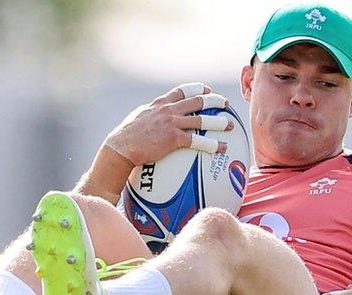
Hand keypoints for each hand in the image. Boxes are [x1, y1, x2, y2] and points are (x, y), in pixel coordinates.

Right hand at [103, 82, 232, 167]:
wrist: (121, 148)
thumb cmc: (126, 137)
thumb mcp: (139, 119)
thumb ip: (150, 116)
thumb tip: (155, 119)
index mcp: (160, 104)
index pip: (182, 91)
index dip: (197, 89)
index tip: (207, 89)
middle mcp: (168, 110)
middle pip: (197, 101)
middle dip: (214, 100)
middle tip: (226, 104)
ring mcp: (172, 123)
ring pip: (202, 120)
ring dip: (219, 122)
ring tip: (230, 125)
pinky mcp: (174, 139)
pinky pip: (198, 141)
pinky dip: (212, 144)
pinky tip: (222, 148)